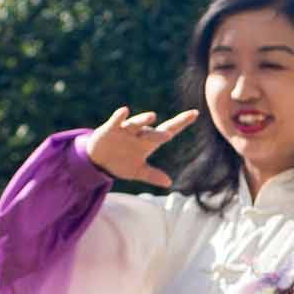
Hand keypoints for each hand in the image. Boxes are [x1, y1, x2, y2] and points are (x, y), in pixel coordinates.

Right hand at [84, 106, 205, 186]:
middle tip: (169, 135)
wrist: (98, 160)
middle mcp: (139, 133)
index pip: (168, 130)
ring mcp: (125, 129)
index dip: (181, 122)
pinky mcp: (110, 128)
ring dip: (143, 119)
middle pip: (152, 131)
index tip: (195, 113)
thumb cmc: (121, 162)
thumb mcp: (137, 171)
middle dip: (159, 134)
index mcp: (148, 142)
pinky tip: (124, 111)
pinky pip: (116, 120)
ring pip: (136, 123)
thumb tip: (169, 183)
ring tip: (152, 116)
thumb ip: (152, 175)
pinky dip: (120, 116)